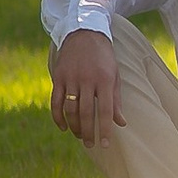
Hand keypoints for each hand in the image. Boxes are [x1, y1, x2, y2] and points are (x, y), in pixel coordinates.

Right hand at [51, 30, 118, 147]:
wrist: (85, 32)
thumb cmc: (103, 57)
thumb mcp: (114, 75)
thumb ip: (116, 100)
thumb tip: (121, 123)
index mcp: (104, 80)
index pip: (105, 111)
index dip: (105, 129)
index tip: (105, 144)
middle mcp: (87, 80)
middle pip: (86, 113)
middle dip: (88, 132)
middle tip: (90, 145)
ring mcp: (71, 78)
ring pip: (70, 109)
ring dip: (74, 126)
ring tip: (79, 136)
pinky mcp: (58, 77)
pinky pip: (56, 101)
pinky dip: (58, 117)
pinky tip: (63, 127)